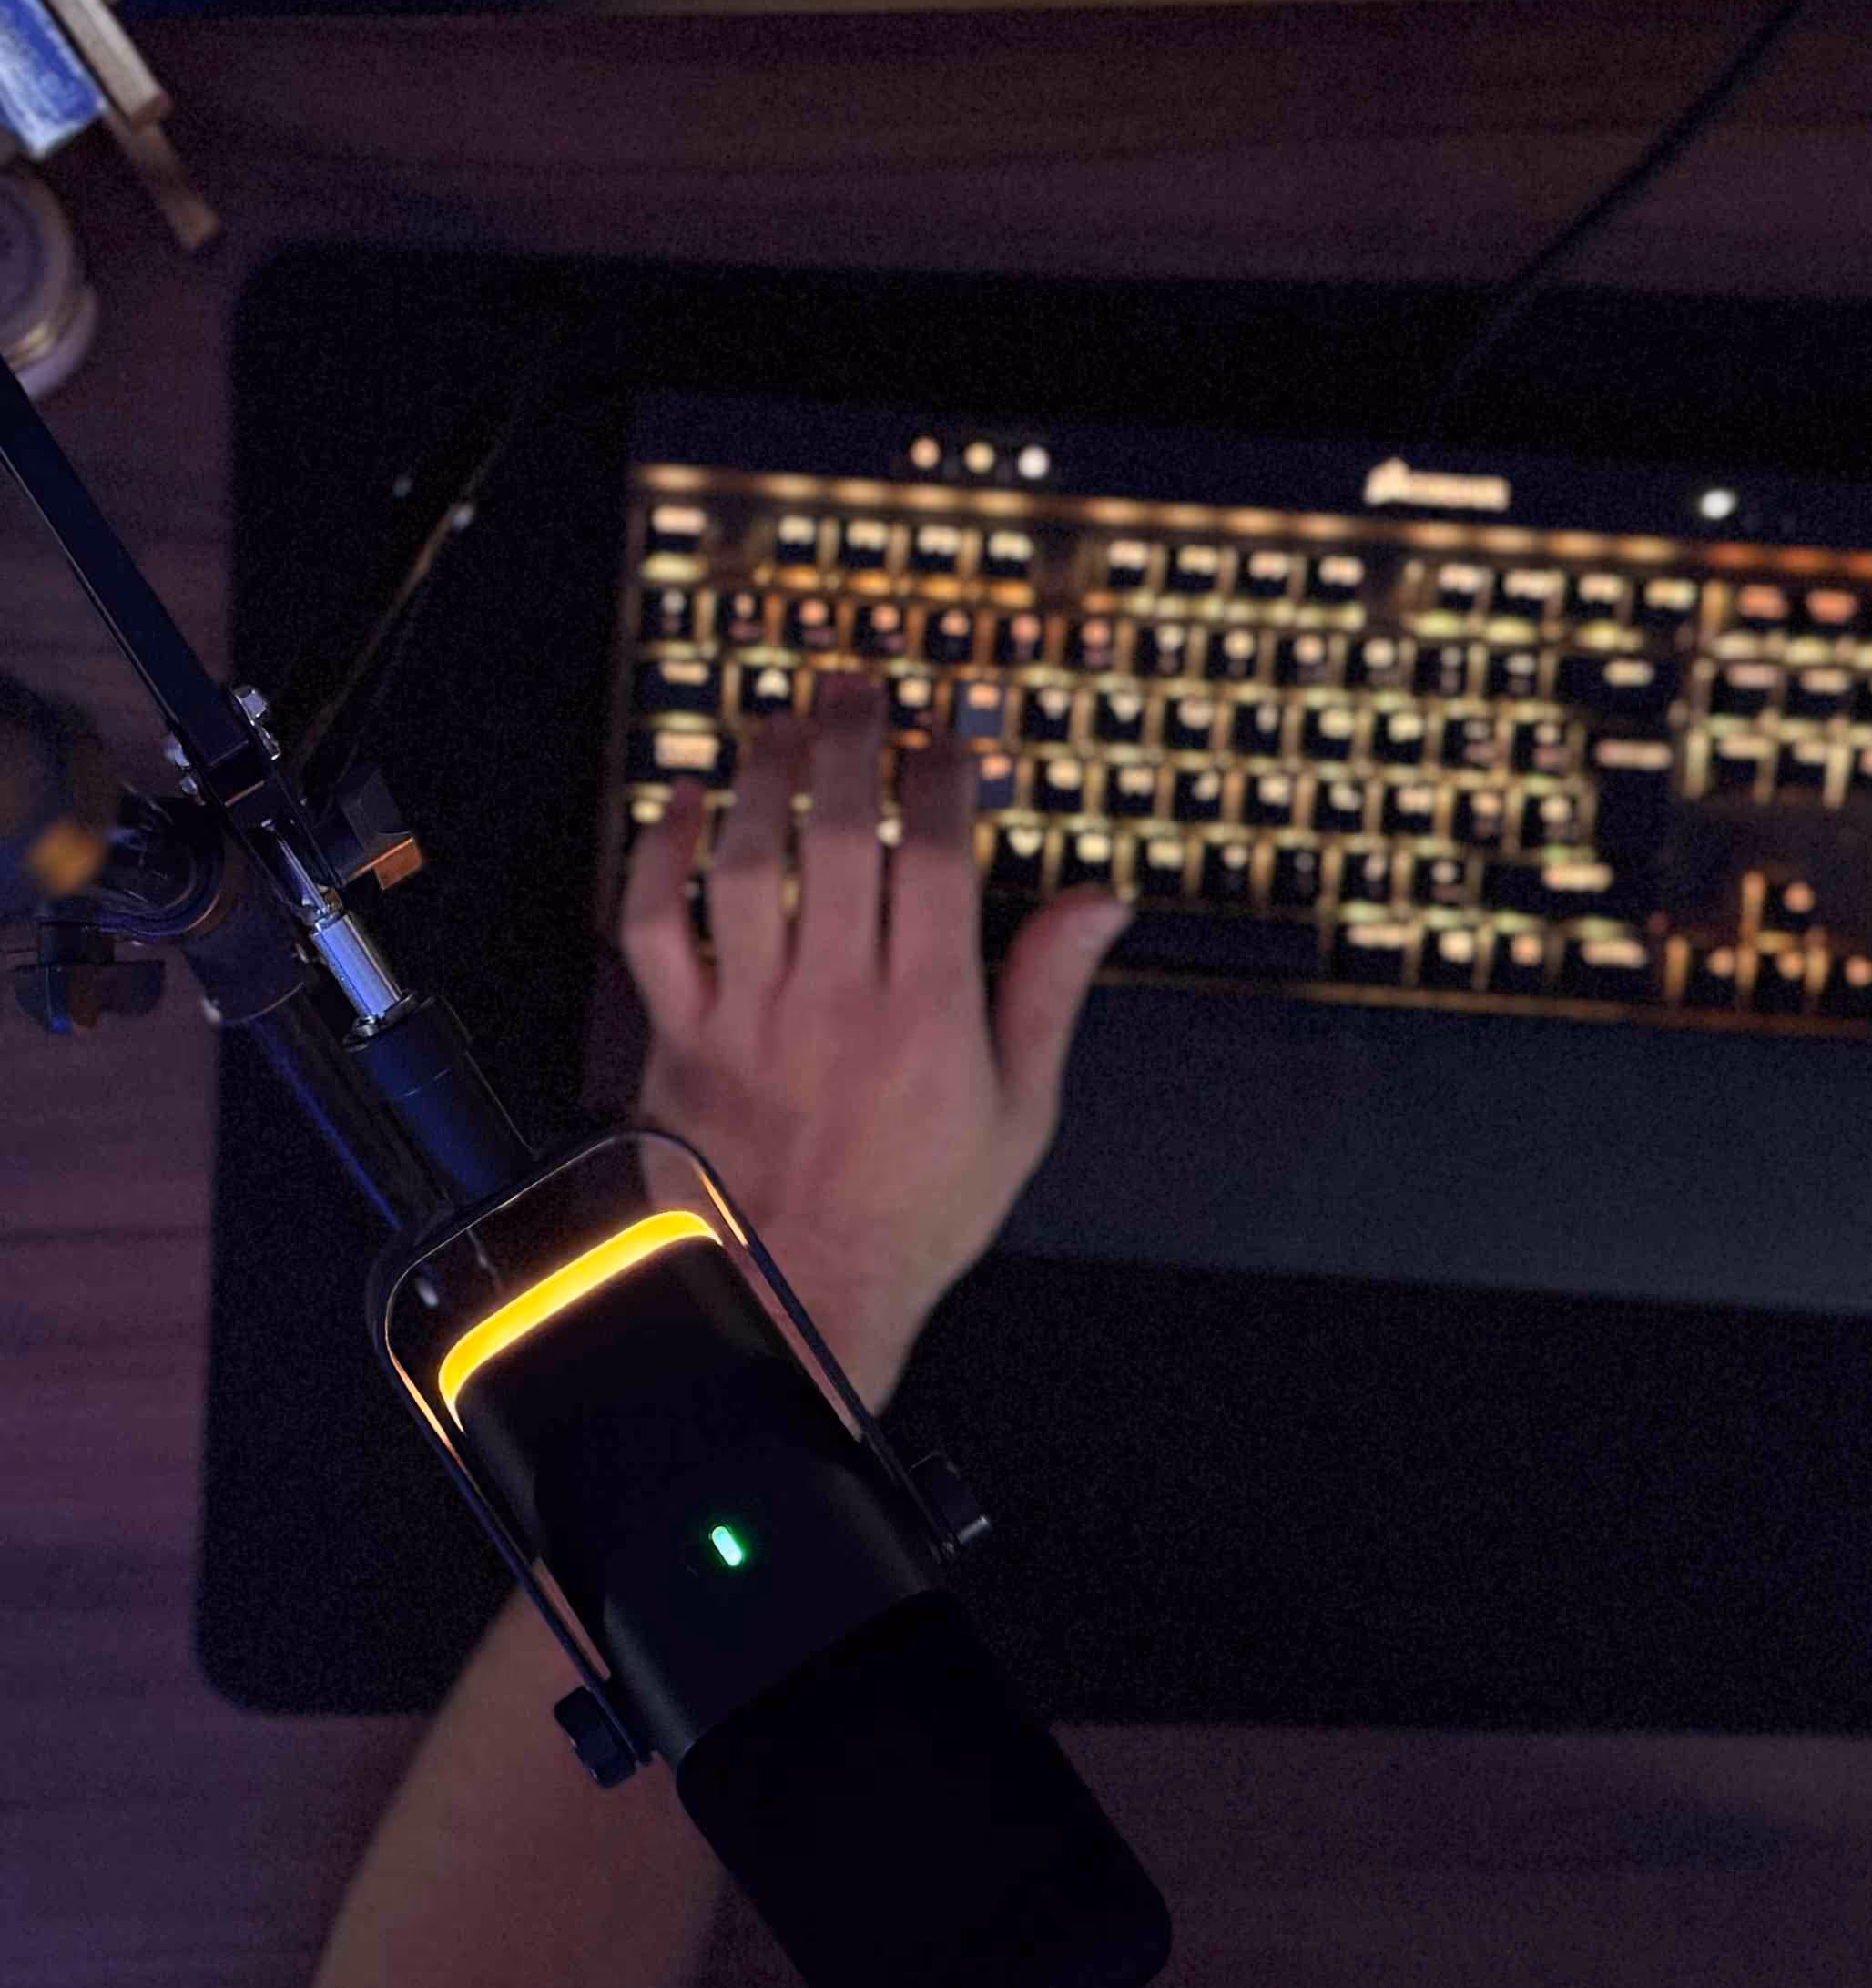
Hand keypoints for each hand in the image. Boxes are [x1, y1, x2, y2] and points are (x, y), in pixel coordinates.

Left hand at [616, 671, 1131, 1407]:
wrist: (798, 1303)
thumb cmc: (915, 1213)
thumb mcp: (1020, 1112)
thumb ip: (1049, 992)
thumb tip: (1102, 902)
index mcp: (930, 1014)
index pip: (938, 854)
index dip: (948, 773)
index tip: (957, 731)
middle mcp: (836, 1000)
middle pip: (843, 833)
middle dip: (854, 741)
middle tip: (860, 685)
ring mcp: (749, 1015)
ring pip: (747, 862)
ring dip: (764, 775)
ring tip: (783, 719)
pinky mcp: (680, 1038)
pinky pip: (654, 924)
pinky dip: (659, 854)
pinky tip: (682, 803)